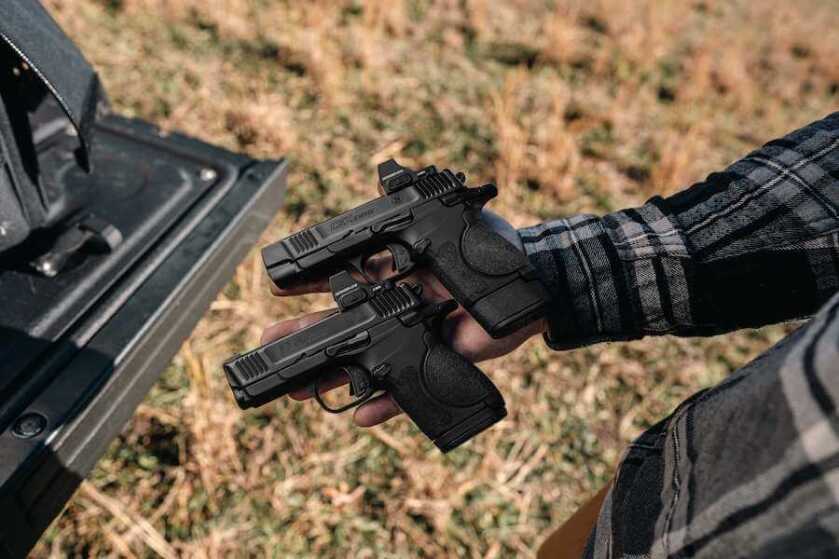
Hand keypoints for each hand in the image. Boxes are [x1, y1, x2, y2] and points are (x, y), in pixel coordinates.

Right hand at [260, 211, 546, 426]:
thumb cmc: (493, 253)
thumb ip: (421, 209)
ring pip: (364, 360)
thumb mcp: (455, 224)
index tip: (279, 288)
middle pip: (344, 324)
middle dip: (307, 335)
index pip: (345, 279)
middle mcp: (398, 308)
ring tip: (298, 389)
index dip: (313, 284)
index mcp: (398, 273)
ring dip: (332, 376)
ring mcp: (414, 339)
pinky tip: (361, 414)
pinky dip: (386, 403)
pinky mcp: (436, 364)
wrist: (534, 290)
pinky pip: (408, 390)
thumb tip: (389, 179)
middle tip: (271, 344)